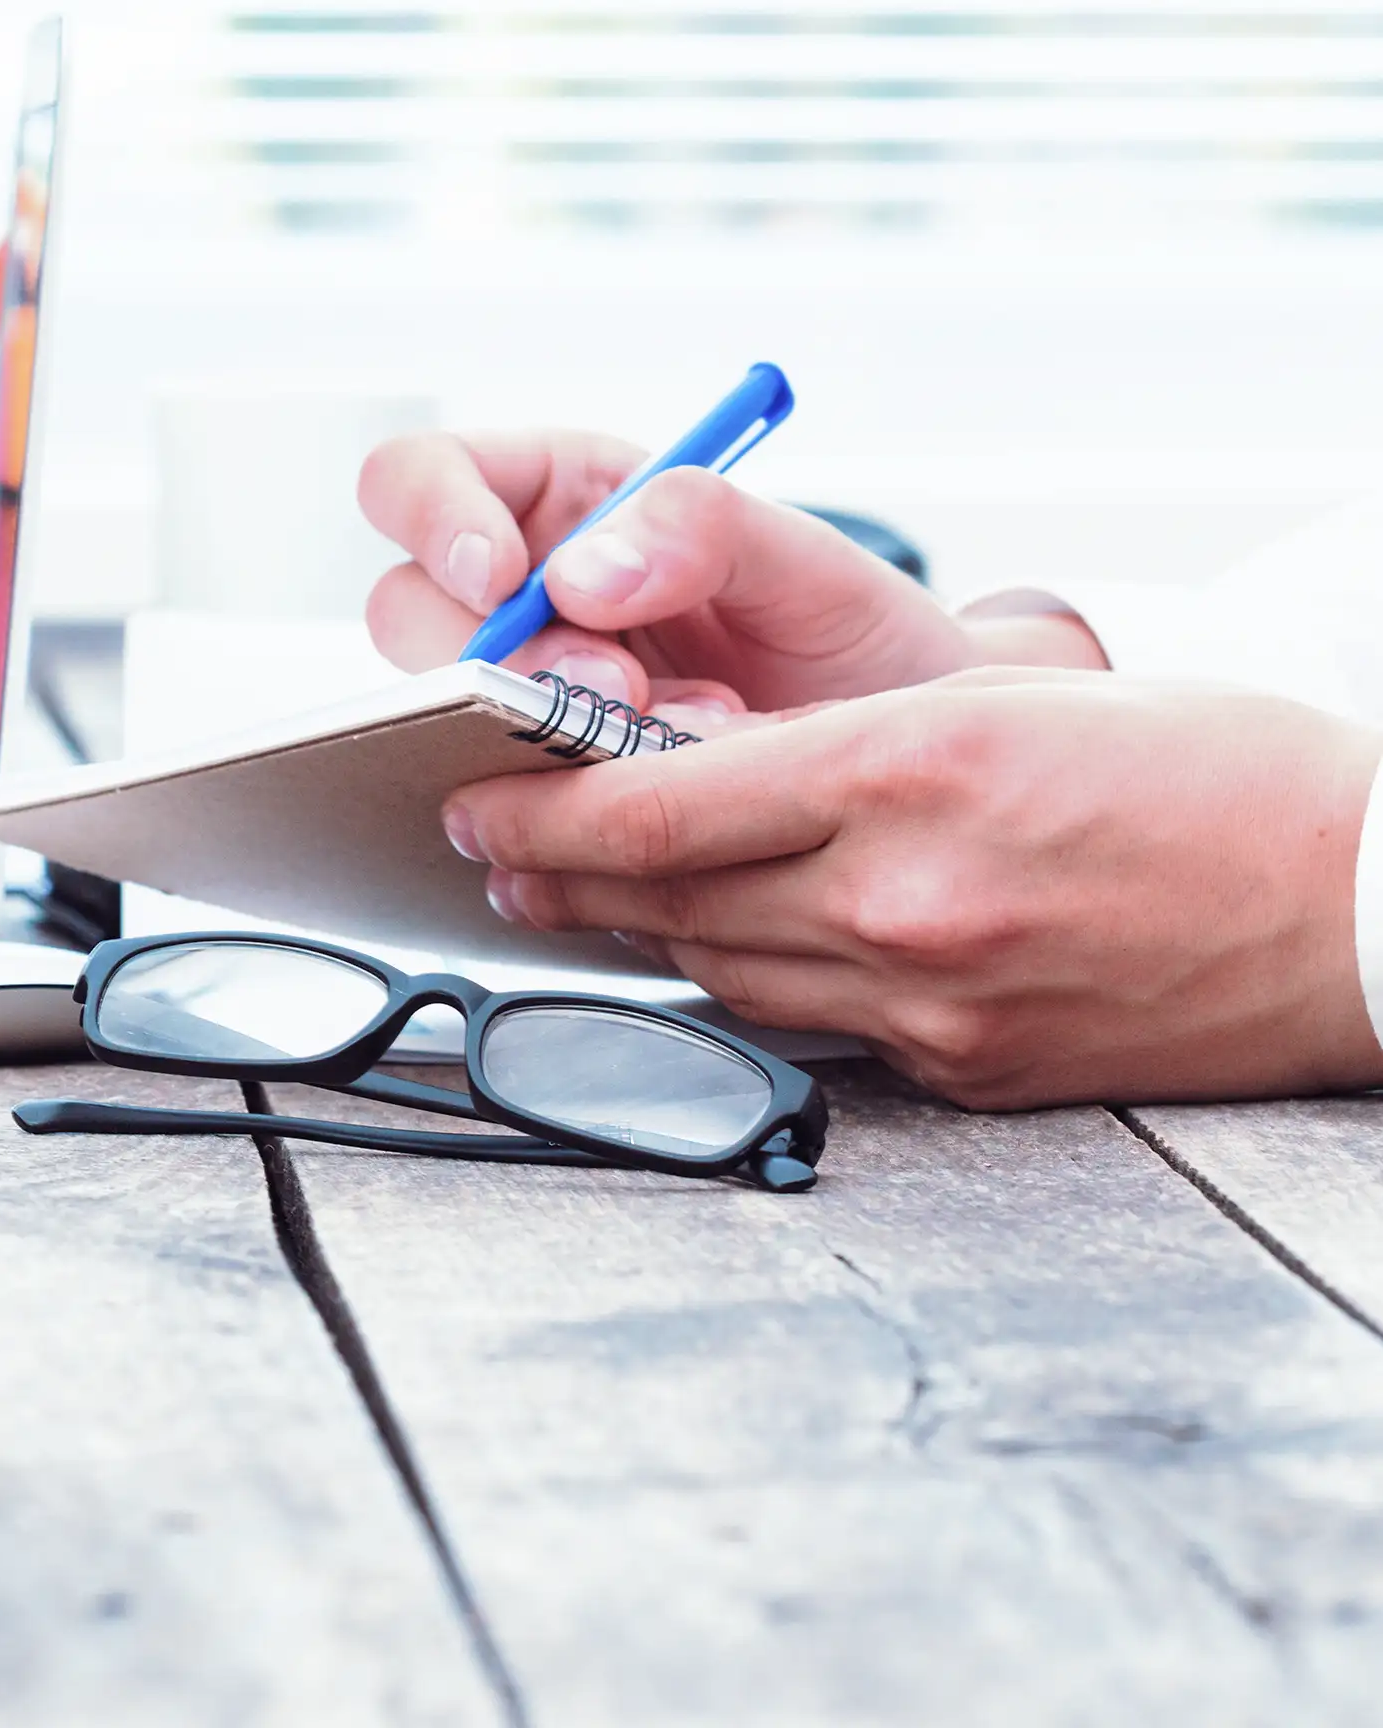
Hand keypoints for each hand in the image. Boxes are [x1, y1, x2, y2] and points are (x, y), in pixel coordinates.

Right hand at [357, 429, 1105, 724]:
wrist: (911, 771)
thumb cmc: (858, 647)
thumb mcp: (810, 563)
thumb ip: (704, 532)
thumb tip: (582, 567)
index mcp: (565, 501)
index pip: (423, 477)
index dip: (433, 519)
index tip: (499, 576)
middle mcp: (522, 596)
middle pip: (412, 611)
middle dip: (501, 660)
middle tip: (610, 693)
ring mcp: (524, 698)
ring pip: (444, 712)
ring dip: (542, 738)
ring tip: (669, 740)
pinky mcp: (540, 789)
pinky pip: (498, 797)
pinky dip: (566, 806)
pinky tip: (650, 795)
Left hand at [442, 669, 1382, 1109]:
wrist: (1369, 905)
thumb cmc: (1212, 770)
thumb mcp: (1008, 696)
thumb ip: (837, 741)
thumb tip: (688, 773)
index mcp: (909, 765)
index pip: (655, 802)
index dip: (538, 807)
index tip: (472, 799)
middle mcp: (905, 893)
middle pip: (664, 897)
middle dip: (555, 874)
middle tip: (489, 850)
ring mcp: (935, 997)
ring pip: (720, 969)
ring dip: (632, 934)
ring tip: (570, 898)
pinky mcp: (966, 1069)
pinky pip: (810, 1026)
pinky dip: (748, 982)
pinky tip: (717, 951)